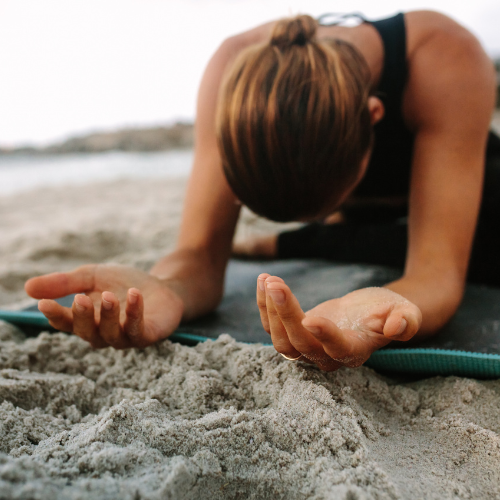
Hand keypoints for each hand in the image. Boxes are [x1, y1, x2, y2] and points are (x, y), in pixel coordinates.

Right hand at [25, 264, 183, 348]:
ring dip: (109, 316)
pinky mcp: (149, 335)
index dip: (55, 316)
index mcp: (87, 321)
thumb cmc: (124, 284)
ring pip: (112, 335)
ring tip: (109, 296)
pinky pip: (139, 330)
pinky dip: (135, 313)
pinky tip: (133, 295)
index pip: (66, 324)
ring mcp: (127, 337)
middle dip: (82, 317)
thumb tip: (28, 288)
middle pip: (87, 333)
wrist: (162, 286)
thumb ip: (65, 283)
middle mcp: (104, 334)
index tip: (44, 303)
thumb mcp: (92, 277)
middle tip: (80, 299)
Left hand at [256, 274, 421, 370]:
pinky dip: (264, 305)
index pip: (337, 349)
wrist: (368, 313)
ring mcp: (307, 349)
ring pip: (282, 341)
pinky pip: (272, 327)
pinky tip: (264, 280)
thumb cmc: (388, 311)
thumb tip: (398, 328)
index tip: (310, 318)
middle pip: (300, 345)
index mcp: (355, 351)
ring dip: (270, 310)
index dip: (325, 337)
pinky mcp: (293, 335)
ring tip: (268, 279)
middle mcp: (327, 356)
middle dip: (285, 314)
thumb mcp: (405, 311)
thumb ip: (406, 321)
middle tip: (276, 284)